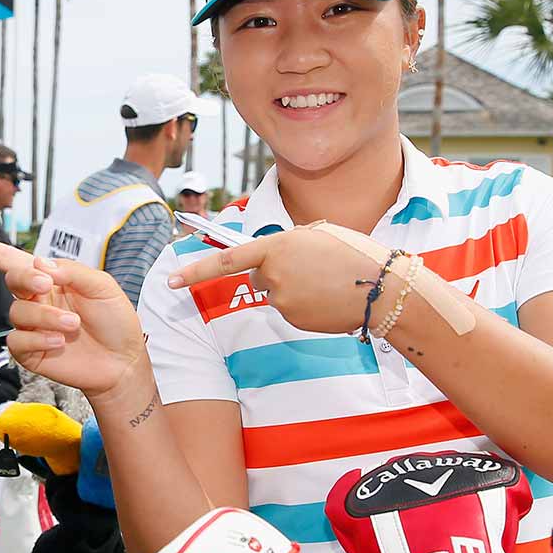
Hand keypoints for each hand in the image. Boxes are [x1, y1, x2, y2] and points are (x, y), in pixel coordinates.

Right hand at [0, 233, 147, 397]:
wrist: (122, 362)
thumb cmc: (115, 321)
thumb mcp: (102, 286)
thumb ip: (72, 271)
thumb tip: (39, 263)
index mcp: (49, 278)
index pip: (8, 259)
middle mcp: (35, 300)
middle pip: (11, 280)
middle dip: (26, 280)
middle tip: (46, 285)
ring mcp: (30, 327)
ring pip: (17, 313)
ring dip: (45, 317)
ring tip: (72, 325)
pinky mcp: (29, 352)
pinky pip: (17, 341)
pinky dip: (38, 339)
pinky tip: (59, 343)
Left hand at [168, 223, 390, 336]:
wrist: (380, 288)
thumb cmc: (354, 253)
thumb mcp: (320, 232)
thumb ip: (290, 240)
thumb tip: (277, 254)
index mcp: (276, 246)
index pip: (226, 260)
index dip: (195, 271)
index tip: (171, 280)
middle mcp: (273, 276)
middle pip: (259, 275)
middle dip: (276, 272)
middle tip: (312, 266)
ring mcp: (282, 301)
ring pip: (276, 293)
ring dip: (294, 287)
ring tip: (326, 280)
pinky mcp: (294, 320)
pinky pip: (290, 309)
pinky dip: (305, 303)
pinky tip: (327, 297)